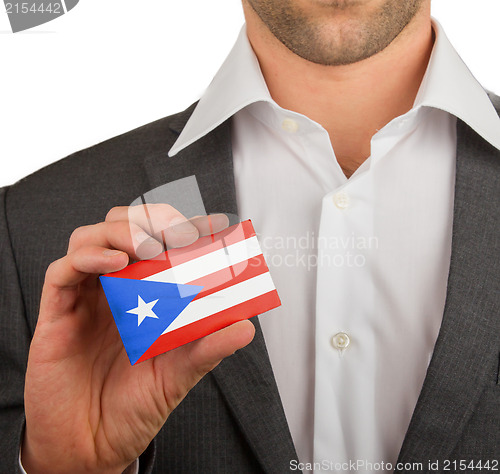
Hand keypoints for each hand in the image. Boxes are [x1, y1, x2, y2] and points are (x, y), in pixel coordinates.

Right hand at [22, 205, 254, 473]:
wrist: (93, 445)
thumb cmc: (134, 405)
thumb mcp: (180, 374)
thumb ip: (209, 348)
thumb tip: (246, 327)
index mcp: (145, 294)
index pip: (163, 244)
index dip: (187, 227)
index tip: (216, 224)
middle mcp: (115, 288)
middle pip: (125, 227)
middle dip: (153, 219)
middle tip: (180, 232)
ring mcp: (86, 297)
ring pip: (92, 237)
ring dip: (122, 231)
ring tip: (149, 246)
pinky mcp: (57, 313)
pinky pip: (62, 270)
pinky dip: (88, 257)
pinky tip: (114, 262)